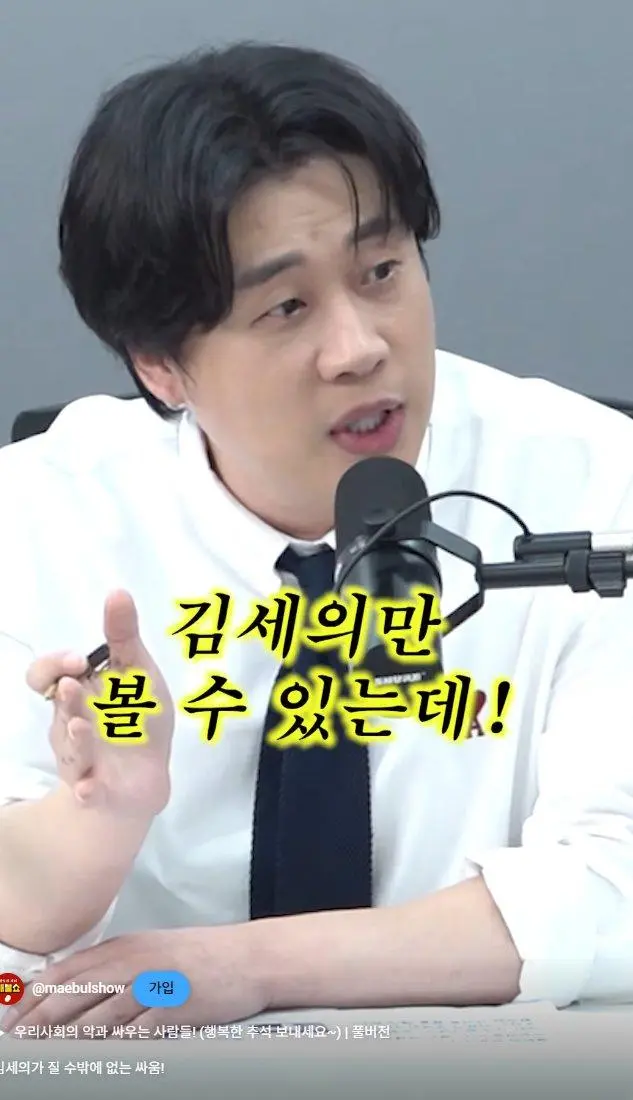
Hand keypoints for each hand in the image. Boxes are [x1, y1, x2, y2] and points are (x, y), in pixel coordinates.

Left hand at [5, 926, 269, 1035]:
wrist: (248, 958)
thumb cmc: (201, 956)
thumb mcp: (153, 948)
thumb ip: (116, 963)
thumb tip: (74, 985)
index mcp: (126, 946)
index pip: (67, 970)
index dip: (35, 996)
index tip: (15, 1018)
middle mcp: (134, 961)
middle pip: (75, 993)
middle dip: (40, 1020)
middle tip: (18, 1041)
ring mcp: (153, 985)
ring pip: (98, 1015)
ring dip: (66, 1038)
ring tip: (42, 1056)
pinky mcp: (173, 1008)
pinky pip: (134, 1032)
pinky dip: (110, 1046)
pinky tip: (93, 1058)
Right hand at [27, 590, 174, 816]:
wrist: (146, 778)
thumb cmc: (138, 718)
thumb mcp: (138, 673)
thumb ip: (124, 637)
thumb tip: (117, 591)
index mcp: (79, 692)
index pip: (44, 675)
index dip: (52, 666)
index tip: (77, 660)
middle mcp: (72, 723)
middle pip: (58, 708)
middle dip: (66, 697)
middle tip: (73, 685)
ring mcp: (82, 758)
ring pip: (70, 748)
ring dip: (75, 737)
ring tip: (83, 726)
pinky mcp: (97, 789)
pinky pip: (85, 791)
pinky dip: (86, 790)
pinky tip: (89, 788)